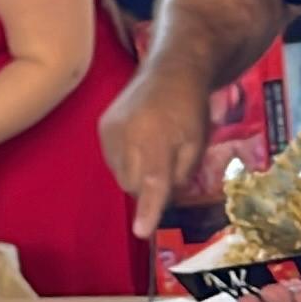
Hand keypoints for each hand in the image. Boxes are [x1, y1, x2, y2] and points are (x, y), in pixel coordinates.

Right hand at [100, 64, 213, 239]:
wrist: (170, 70)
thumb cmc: (191, 109)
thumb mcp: (197, 145)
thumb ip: (182, 175)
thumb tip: (165, 199)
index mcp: (158, 141)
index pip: (152, 182)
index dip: (148, 209)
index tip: (141, 231)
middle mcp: (129, 136)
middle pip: (134, 186)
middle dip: (149, 186)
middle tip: (167, 165)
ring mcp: (111, 131)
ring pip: (120, 175)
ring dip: (137, 173)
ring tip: (153, 147)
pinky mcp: (102, 127)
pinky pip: (112, 160)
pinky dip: (126, 160)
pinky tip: (140, 141)